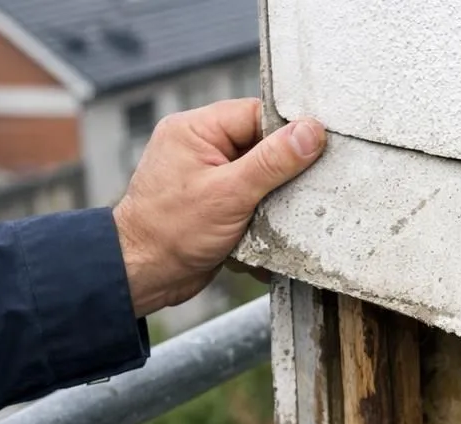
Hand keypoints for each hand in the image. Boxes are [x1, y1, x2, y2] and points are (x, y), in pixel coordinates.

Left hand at [112, 98, 325, 316]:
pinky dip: (260, 215)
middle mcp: (201, 146)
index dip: (288, 132)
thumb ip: (272, 161)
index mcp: (196, 129)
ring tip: (272, 216)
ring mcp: (208, 174)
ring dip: (272, 198)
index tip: (316, 151)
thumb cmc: (171, 232)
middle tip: (296, 191)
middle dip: (281, 172)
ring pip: (259, 174)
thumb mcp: (230, 193)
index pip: (256, 113)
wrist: (145, 273)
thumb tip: (309, 132)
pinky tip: (260, 230)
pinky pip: (250, 197)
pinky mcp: (215, 200)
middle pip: (261, 144)